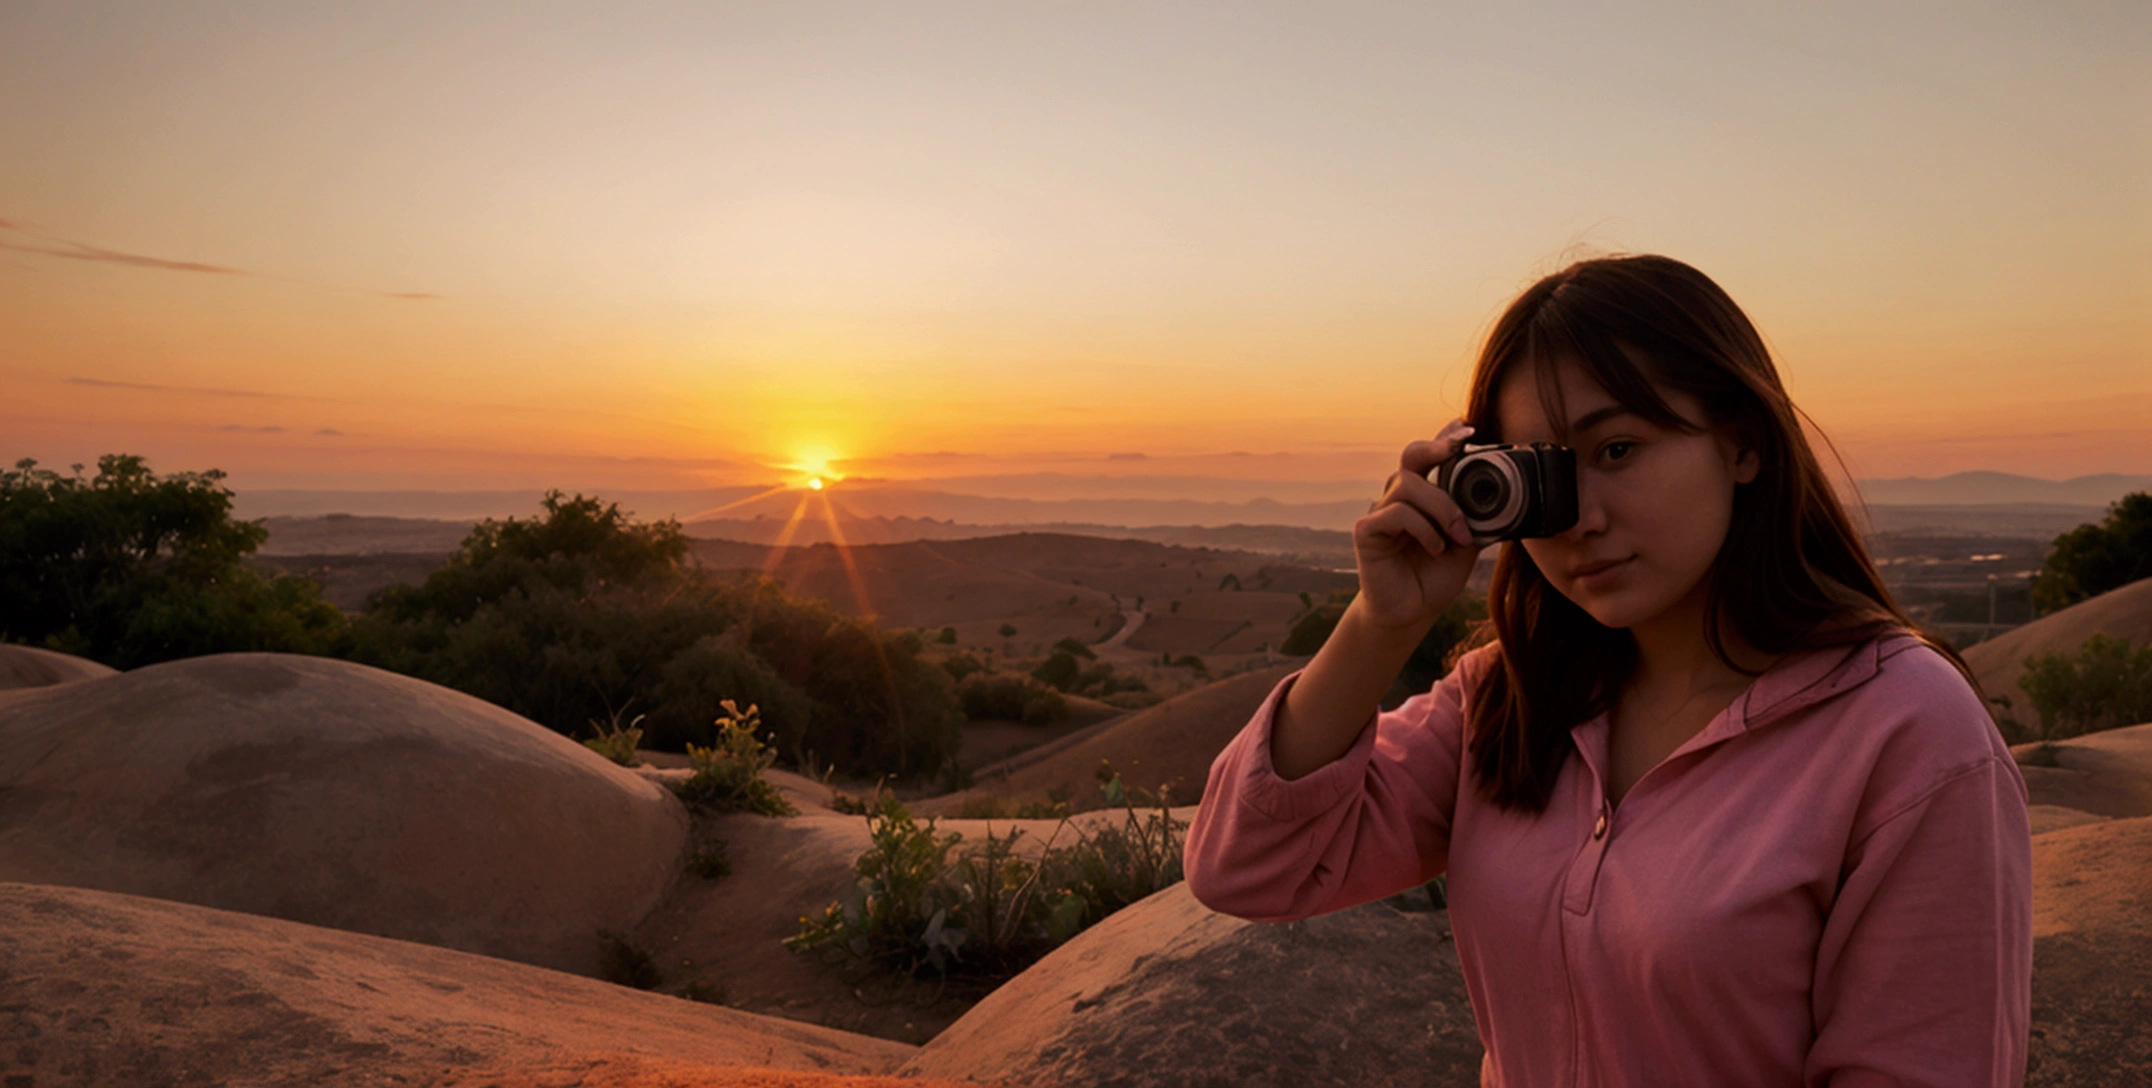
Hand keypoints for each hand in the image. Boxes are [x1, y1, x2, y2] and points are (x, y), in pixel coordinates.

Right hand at [1352, 418, 1482, 630]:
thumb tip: (1504, 497)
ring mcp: (1380, 512)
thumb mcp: (1467, 545)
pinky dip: (1423, 528)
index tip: (1468, 428)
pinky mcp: (1367, 530)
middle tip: (1460, 447)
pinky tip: (1435, 548)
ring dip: (1442, 506)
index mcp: (1423, 496)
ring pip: (1408, 483)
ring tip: (1458, 536)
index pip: (1431, 457)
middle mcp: (1399, 497)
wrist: (1411, 614)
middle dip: (1436, 446)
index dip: (1445, 436)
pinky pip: (1397, 513)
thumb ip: (1477, 519)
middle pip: (1412, 455)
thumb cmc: (1434, 577)